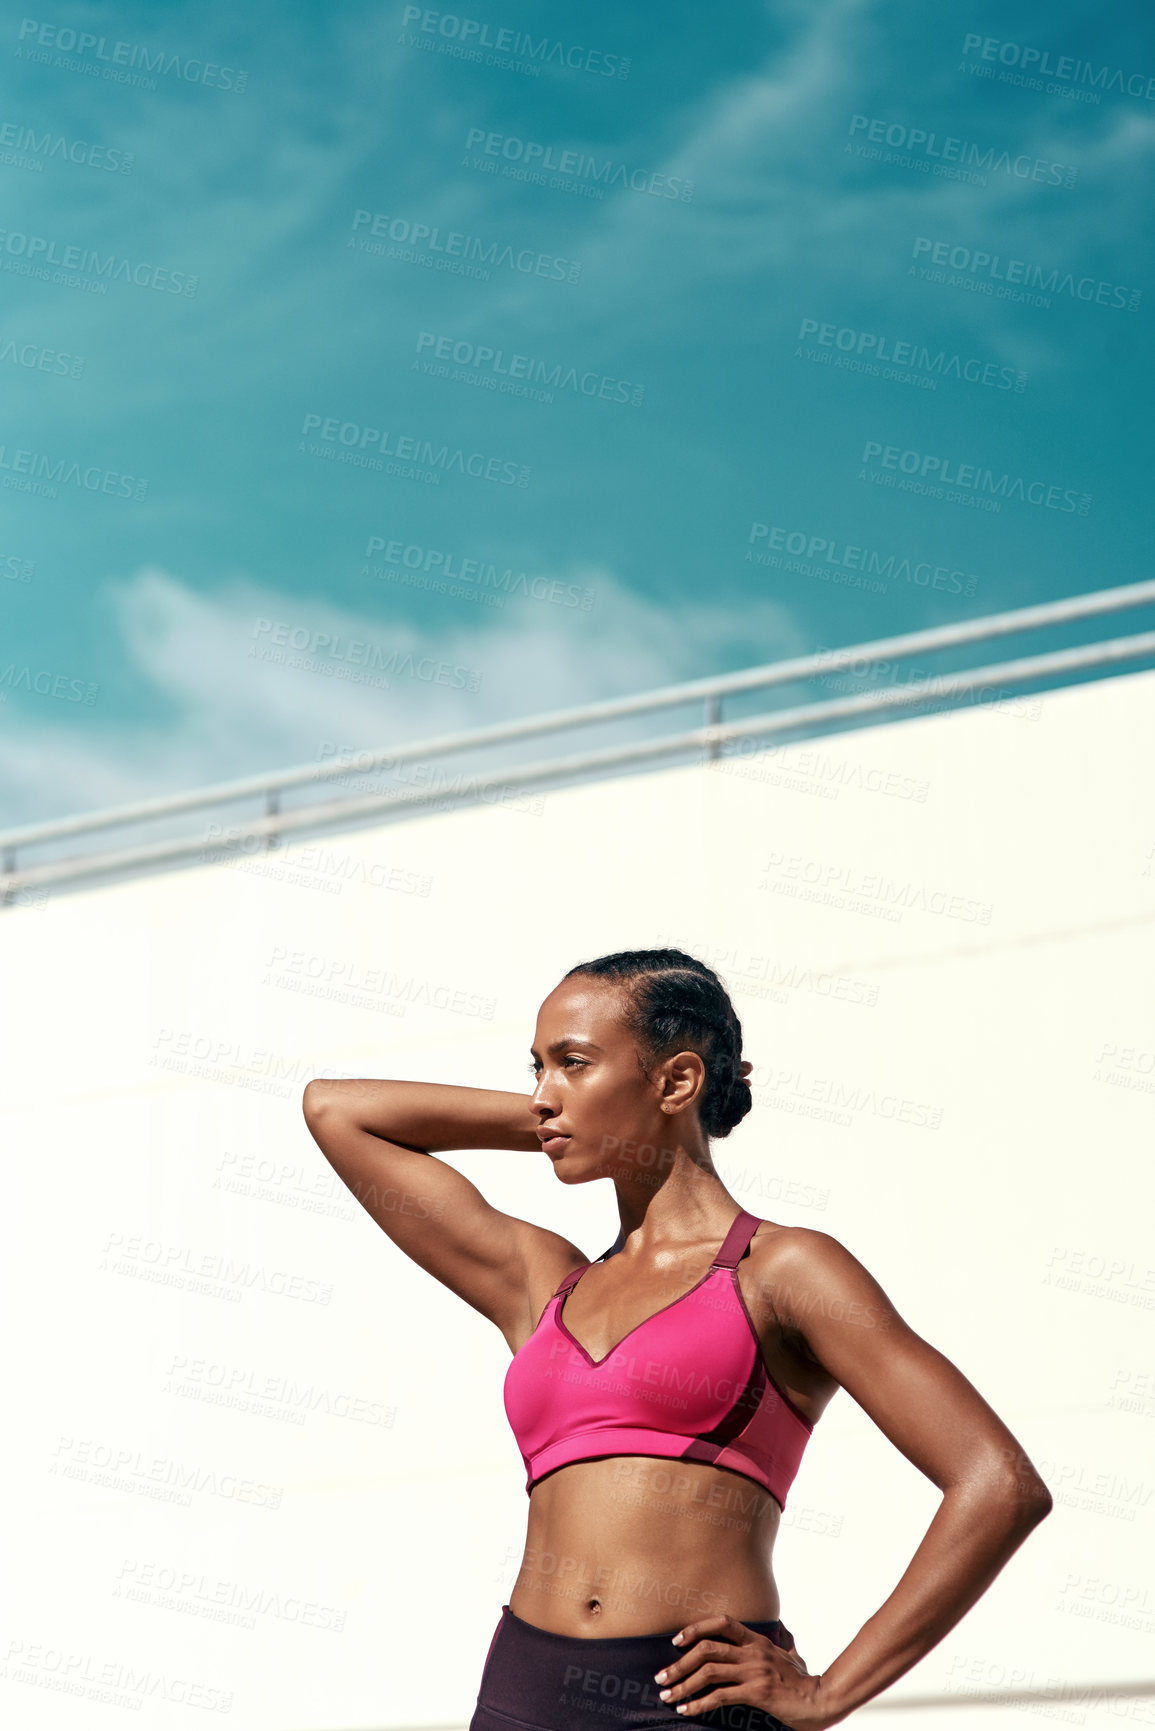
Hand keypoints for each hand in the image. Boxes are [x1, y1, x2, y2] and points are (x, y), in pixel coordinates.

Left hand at [652, 1614, 836, 1728]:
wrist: (821, 1700)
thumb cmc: (804, 1679)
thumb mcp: (791, 1653)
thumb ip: (782, 1640)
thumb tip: (781, 1630)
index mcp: (758, 1640)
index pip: (722, 1622)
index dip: (696, 1628)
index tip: (676, 1640)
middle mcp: (753, 1651)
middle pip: (707, 1648)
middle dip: (679, 1662)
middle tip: (661, 1676)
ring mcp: (754, 1671)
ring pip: (708, 1672)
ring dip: (683, 1684)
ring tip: (667, 1694)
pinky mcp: (756, 1693)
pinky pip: (720, 1696)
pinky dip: (699, 1703)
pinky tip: (687, 1710)